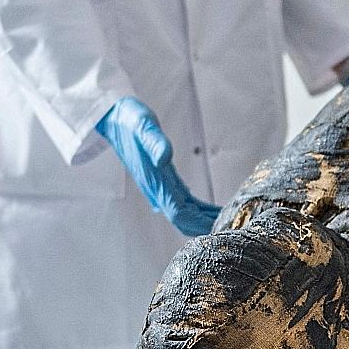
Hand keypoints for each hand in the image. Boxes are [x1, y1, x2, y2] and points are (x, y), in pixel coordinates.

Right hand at [95, 98, 220, 236]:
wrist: (115, 119)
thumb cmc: (129, 121)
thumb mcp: (142, 125)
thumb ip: (154, 141)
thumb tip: (164, 157)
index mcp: (155, 181)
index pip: (179, 214)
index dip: (199, 223)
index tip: (220, 228)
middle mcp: (158, 189)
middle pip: (184, 220)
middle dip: (206, 227)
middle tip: (234, 229)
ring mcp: (161, 187)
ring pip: (186, 214)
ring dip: (205, 221)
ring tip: (230, 221)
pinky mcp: (165, 181)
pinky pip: (185, 202)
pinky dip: (201, 210)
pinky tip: (215, 210)